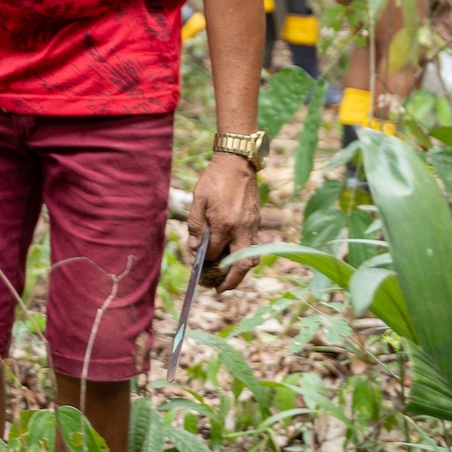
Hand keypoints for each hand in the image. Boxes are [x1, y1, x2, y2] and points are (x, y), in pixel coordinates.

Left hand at [187, 152, 261, 289]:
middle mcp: (241, 228)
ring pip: (252, 257)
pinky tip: (234, 255)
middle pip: (241, 265)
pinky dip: (245, 255)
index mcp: (224, 224)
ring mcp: (252, 225)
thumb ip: (195, 225)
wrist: (237, 161)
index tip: (199, 265)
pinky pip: (253, 245)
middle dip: (231, 281)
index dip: (206, 261)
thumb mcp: (198, 199)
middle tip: (220, 289)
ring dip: (241, 271)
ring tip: (229, 277)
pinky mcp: (257, 221)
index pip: (216, 253)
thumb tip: (195, 248)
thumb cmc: (214, 178)